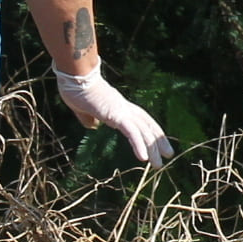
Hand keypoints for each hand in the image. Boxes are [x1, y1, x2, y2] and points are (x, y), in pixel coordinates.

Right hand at [54, 63, 172, 166]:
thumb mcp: (81, 109)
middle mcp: (124, 108)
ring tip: (158, 165)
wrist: (75, 76)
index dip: (149, 131)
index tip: (156, 143)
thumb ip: (88, 118)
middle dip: (159, 141)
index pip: (140, 120)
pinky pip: (131, 132)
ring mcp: (122, 111)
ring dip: (152, 148)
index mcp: (118, 107)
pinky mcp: (116, 114)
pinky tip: (144, 158)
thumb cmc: (75, 89)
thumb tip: (92, 126)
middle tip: (168, 155)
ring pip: (143, 131)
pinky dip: (139, 144)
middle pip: (147, 125)